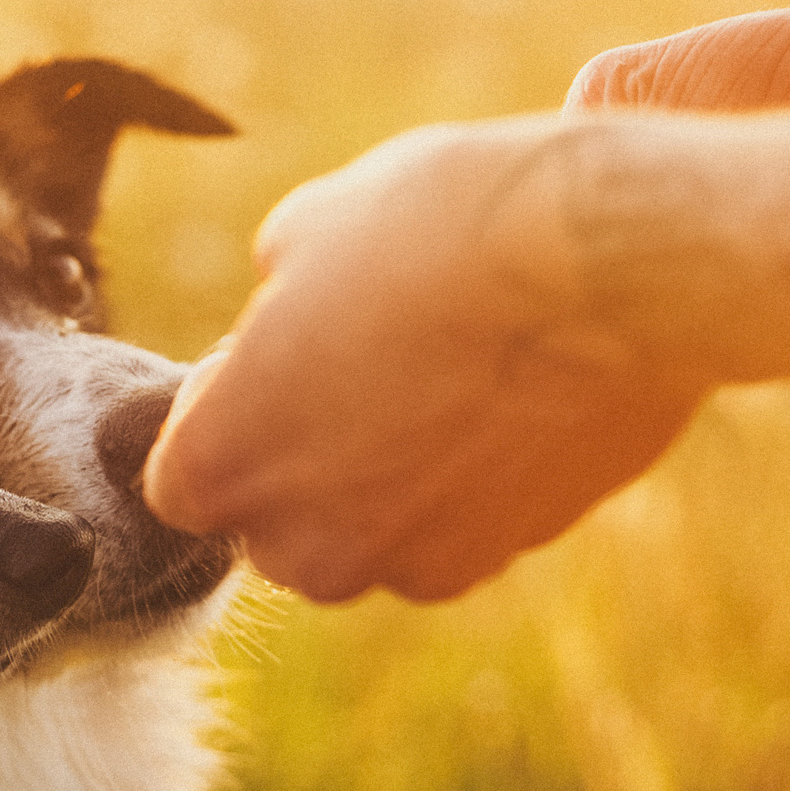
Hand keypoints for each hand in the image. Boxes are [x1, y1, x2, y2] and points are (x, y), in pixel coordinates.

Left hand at [142, 101, 789, 602]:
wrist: (607, 262)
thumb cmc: (433, 229)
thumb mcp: (305, 230)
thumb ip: (272, 311)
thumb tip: (288, 332)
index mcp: (222, 466)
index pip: (182, 478)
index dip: (225, 411)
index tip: (271, 354)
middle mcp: (306, 544)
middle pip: (275, 523)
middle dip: (302, 461)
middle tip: (360, 365)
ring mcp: (414, 562)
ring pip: (372, 534)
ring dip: (389, 478)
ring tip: (445, 373)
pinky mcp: (510, 554)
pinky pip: (460, 528)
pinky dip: (471, 481)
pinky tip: (507, 398)